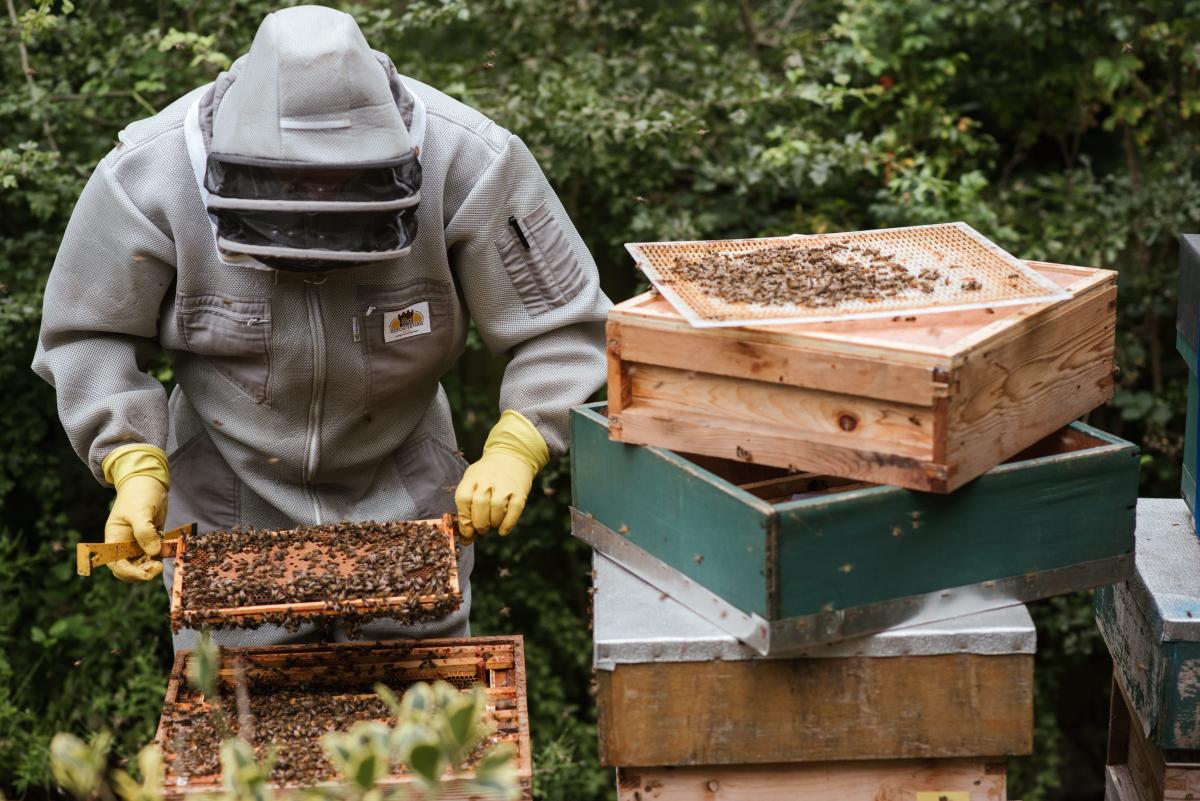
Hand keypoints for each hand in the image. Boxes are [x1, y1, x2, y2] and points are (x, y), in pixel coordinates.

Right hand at [101, 444, 169, 581]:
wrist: (149, 482)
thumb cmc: (139, 494)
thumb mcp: (140, 511)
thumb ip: (145, 532)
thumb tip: (153, 553)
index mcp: (114, 539)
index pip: (116, 564)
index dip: (129, 573)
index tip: (145, 574)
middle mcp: (125, 544)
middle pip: (130, 569)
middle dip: (142, 572)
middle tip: (157, 566)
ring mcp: (138, 543)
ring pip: (144, 564)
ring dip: (154, 564)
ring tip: (165, 553)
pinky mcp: (152, 540)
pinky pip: (156, 554)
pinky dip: (162, 555)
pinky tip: (169, 546)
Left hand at [454, 410, 548, 543]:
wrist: (512, 455)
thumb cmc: (487, 475)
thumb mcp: (473, 481)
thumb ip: (467, 507)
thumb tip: (465, 538)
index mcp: (472, 478)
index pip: (463, 499)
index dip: (464, 519)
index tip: (467, 531)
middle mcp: (488, 480)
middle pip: (480, 505)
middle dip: (479, 524)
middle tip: (481, 529)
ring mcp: (505, 485)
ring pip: (497, 509)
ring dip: (493, 523)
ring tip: (492, 525)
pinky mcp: (520, 491)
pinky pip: (514, 511)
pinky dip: (508, 524)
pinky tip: (503, 530)